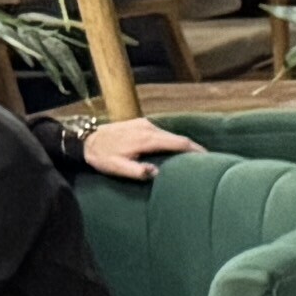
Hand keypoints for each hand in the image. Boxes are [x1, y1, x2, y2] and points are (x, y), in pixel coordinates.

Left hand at [78, 117, 197, 181]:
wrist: (85, 140)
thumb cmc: (102, 157)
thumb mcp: (117, 168)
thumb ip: (137, 171)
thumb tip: (157, 172)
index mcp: (146, 139)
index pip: (178, 142)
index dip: (195, 150)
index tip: (209, 158)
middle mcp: (148, 128)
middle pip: (178, 137)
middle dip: (193, 148)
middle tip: (207, 161)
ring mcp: (145, 123)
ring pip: (170, 134)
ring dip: (182, 144)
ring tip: (193, 156)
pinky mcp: (141, 123)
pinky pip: (163, 132)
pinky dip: (172, 140)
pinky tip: (175, 149)